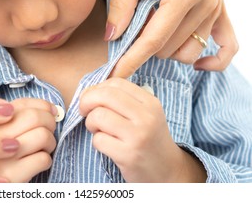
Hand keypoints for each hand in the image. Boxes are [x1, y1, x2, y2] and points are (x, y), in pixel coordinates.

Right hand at [0, 98, 56, 182]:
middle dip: (50, 122)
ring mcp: (1, 156)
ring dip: (51, 142)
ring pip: (42, 135)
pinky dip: (46, 161)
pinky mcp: (12, 175)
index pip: (22, 103)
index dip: (43, 106)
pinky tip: (37, 164)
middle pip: (34, 116)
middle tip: (49, 132)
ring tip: (43, 149)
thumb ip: (18, 118)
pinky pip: (43, 158)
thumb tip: (52, 109)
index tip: (51, 112)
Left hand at [79, 78, 205, 181]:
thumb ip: (123, 100)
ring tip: (97, 130)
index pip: (116, 83)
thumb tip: (89, 91)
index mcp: (151, 103)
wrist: (168, 171)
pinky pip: (99, 140)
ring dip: (90, 123)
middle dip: (87, 101)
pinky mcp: (129, 155)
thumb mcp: (146, 114)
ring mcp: (138, 136)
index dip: (97, 88)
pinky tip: (106, 145)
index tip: (92, 98)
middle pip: (105, 96)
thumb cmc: (149, 139)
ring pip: (98, 116)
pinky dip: (96, 142)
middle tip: (84, 111)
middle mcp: (146, 117)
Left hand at [106, 0, 237, 77]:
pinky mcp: (220, 10)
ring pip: (187, 52)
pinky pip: (226, 46)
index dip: (131, 61)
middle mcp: (204, 7)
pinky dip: (212, 60)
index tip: (115, 76)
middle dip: (143, 46)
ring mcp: (215, 10)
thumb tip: (111, 36)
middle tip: (132, 25)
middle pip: (167, 48)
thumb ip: (123, 3)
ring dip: (166, 49)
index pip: (153, 41)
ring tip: (154, 26)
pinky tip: (196, 63)